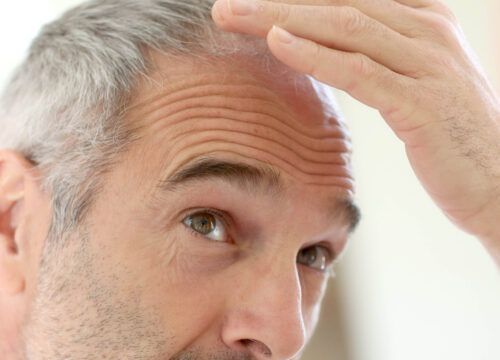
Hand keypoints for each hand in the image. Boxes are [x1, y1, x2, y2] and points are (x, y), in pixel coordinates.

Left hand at [212, 0, 499, 263]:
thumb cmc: (451, 136)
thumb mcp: (416, 83)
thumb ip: (378, 58)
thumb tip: (328, 52)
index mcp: (425, 19)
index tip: (252, 1)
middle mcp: (427, 30)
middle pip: (338, 3)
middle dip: (276, 1)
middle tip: (225, 6)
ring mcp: (428, 62)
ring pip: (343, 26)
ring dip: (280, 17)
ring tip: (232, 15)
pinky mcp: (420, 101)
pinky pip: (358, 71)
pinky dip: (314, 54)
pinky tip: (276, 42)